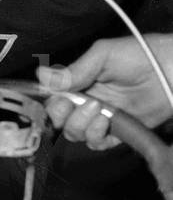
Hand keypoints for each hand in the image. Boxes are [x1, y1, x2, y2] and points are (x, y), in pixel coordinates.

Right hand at [37, 34, 172, 148]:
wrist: (172, 69)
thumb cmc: (140, 55)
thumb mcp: (103, 55)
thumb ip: (74, 69)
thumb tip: (41, 75)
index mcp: (79, 82)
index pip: (53, 98)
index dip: (51, 103)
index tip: (60, 99)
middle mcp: (86, 101)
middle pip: (60, 120)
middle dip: (64, 116)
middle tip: (81, 104)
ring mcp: (102, 118)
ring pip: (76, 133)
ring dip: (82, 125)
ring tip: (99, 110)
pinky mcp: (119, 131)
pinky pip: (98, 144)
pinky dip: (97, 136)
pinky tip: (107, 121)